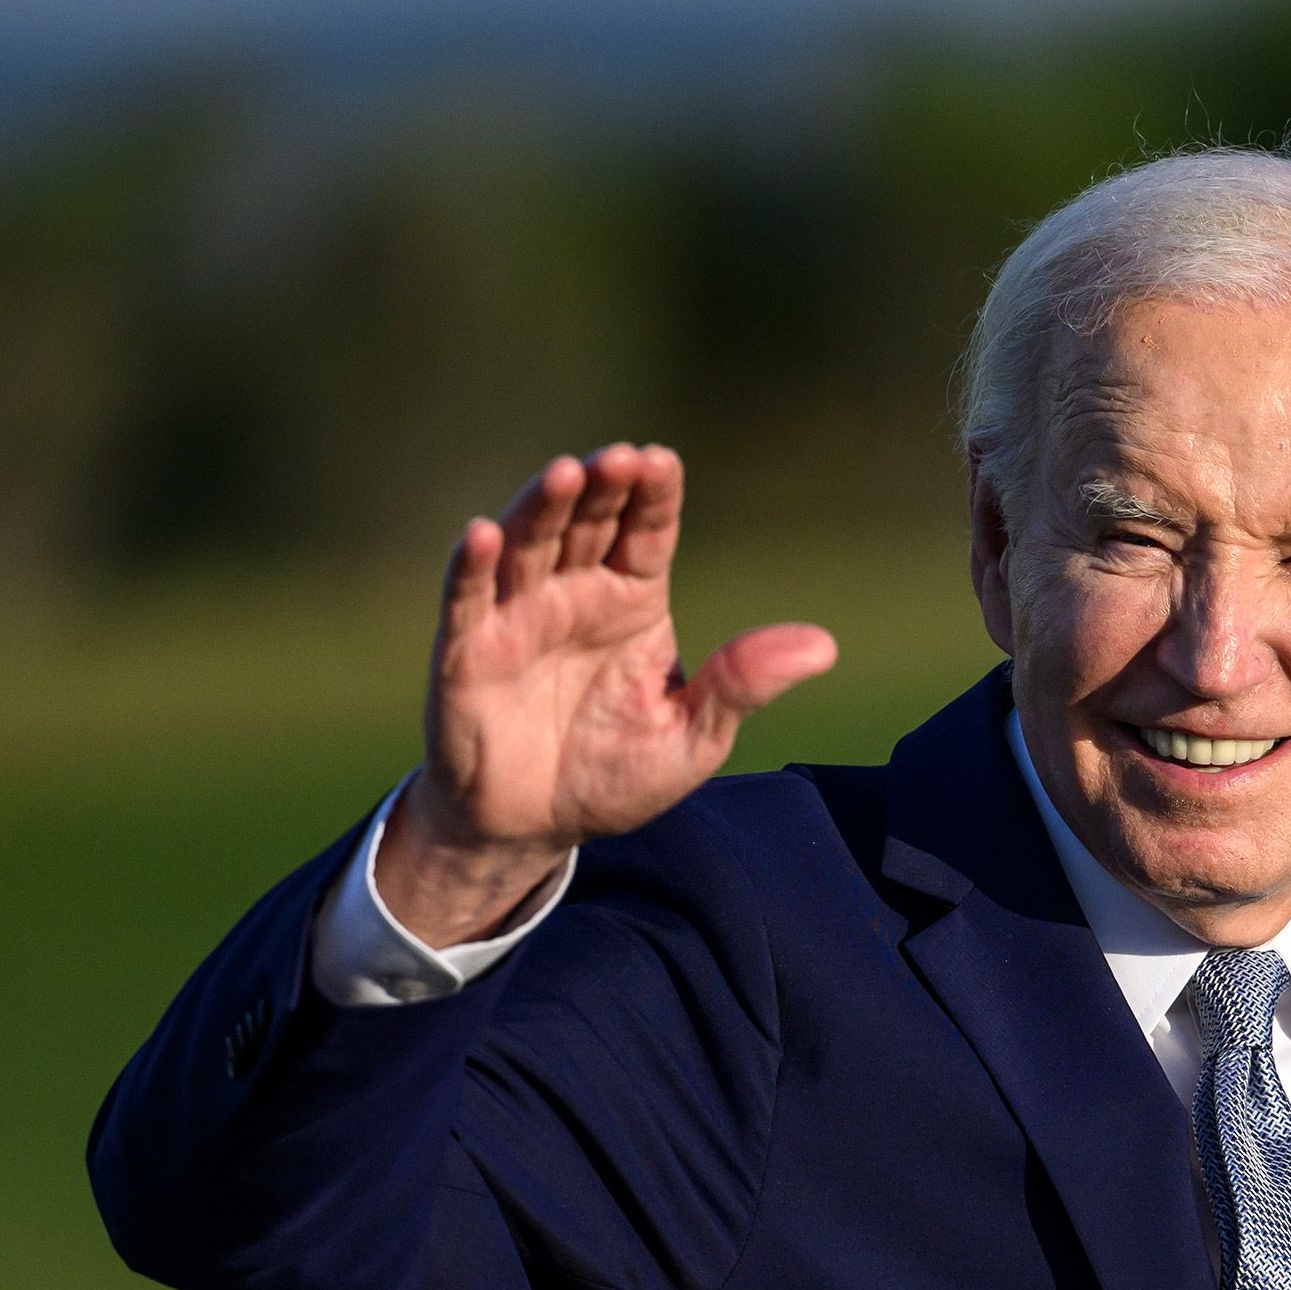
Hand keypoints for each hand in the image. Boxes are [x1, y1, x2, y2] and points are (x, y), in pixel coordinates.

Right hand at [377, 444, 835, 945]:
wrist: (532, 830)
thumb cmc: (612, 777)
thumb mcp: (693, 739)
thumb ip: (742, 686)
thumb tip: (825, 647)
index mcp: (633, 602)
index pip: (648, 532)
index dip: (653, 495)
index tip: (662, 461)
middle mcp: (575, 595)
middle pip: (589, 523)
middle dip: (602, 488)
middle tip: (619, 459)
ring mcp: (518, 617)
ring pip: (528, 545)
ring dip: (542, 507)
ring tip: (564, 475)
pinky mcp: (467, 652)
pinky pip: (465, 599)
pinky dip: (470, 565)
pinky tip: (482, 534)